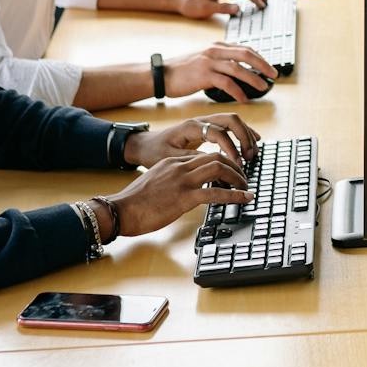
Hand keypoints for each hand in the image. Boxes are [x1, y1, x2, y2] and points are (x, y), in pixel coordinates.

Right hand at [104, 151, 253, 236]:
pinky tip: (244, 199)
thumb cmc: (133, 202)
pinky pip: (215, 194)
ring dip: (237, 178)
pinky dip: (234, 195)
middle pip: (215, 157)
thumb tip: (186, 190)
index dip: (222, 163)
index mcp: (172, 162)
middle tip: (243, 178)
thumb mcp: (155, 183)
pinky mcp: (183, 198)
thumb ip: (171, 180)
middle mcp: (179, 167)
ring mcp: (182, 181)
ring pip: (218, 169)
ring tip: (246, 188)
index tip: (231, 172)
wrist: (120, 210)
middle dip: (234, 166)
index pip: (204, 156)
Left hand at [124, 112, 260, 169]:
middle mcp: (200, 121)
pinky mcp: (207, 129)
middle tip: (249, 157)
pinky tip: (253, 142)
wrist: (144, 145)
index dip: (230, 148)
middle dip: (244, 137)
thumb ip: (192, 159)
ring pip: (233, 121)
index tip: (237, 164)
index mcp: (190, 127)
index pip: (218, 133)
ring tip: (253, 153)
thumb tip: (214, 164)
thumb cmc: (154, 152)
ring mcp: (205, 123)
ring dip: (246, 135)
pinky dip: (243, 133)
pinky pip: (230, 127)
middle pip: (230, 120)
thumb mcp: (170, 159)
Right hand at [163, 44, 278, 100]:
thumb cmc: (181, 70)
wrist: (160, 74)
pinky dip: (238, 91)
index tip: (269, 67)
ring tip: (263, 88)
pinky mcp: (204, 75)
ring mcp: (209, 62)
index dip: (260, 58)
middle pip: (246, 54)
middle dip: (263, 64)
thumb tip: (237, 69)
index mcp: (216, 46)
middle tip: (274, 75)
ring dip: (254, 79)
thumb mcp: (203, 59)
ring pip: (239, 68)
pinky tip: (244, 99)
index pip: (244, 48)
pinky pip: (227, 83)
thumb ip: (219, 61)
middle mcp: (215, 51)